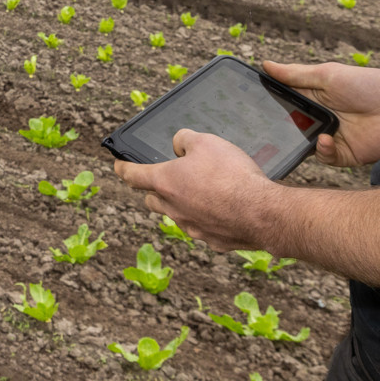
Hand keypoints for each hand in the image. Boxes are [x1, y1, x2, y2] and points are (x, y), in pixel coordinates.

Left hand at [113, 130, 278, 250]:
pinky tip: (223, 209)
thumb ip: (185, 139)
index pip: (132, 175)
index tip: (118, 166)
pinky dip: (206, 218)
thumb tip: (178, 146)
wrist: (262, 213)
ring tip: (201, 192)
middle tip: (167, 179)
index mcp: (165, 183)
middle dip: (154, 190)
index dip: (122, 168)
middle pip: (152, 200)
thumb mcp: (206, 141)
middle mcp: (173, 209)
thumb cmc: (232, 175)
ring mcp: (192, 228)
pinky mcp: (212, 240)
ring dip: (182, 204)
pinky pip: (202, 227)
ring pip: (177, 215)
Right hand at [263, 60, 379, 167]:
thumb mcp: (328, 75)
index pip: (286, 103)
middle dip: (281, 127)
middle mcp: (320, 118)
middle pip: (291, 126)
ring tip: (306, 132)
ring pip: (304, 145)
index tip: (254, 105)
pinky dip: (322, 150)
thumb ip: (296, 74)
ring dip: (301, 140)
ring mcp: (332, 137)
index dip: (272, 105)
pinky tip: (327, 140)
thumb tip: (266, 66)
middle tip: (269, 127)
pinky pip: (324, 157)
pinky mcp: (344, 154)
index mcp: (314, 98)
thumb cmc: (368, 85)